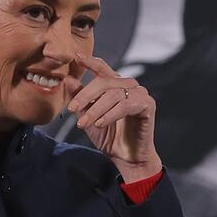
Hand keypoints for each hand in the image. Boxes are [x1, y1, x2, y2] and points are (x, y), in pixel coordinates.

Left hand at [66, 54, 162, 181]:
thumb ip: (80, 99)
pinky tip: (100, 124)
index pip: (102, 68)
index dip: (90, 62)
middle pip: (104, 82)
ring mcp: (140, 94)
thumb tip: (67, 79)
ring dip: (95, 109)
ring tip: (84, 124)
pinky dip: (110, 114)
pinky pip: (125, 105)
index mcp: (115, 85)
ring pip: (113, 95)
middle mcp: (129, 86)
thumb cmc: (109, 136)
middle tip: (72, 110)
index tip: (77, 58)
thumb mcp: (88, 116)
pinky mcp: (148, 105)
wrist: (126, 157)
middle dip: (85, 96)